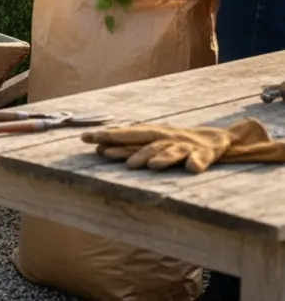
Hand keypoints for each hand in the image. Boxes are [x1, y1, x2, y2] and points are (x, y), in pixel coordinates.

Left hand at [81, 119, 268, 172]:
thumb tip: (99, 150)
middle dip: (123, 143)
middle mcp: (166, 138)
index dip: (106, 136)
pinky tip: (191, 168)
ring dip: (161, 157)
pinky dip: (196, 162)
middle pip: (143, 139)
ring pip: (170, 150)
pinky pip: (201, 159)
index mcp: (152, 135)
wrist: (216, 139)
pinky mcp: (206, 154)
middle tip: (104, 152)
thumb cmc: (177, 143)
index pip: (125, 134)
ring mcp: (186, 146)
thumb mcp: (152, 143)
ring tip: (150, 165)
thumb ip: (129, 148)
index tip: (85, 138)